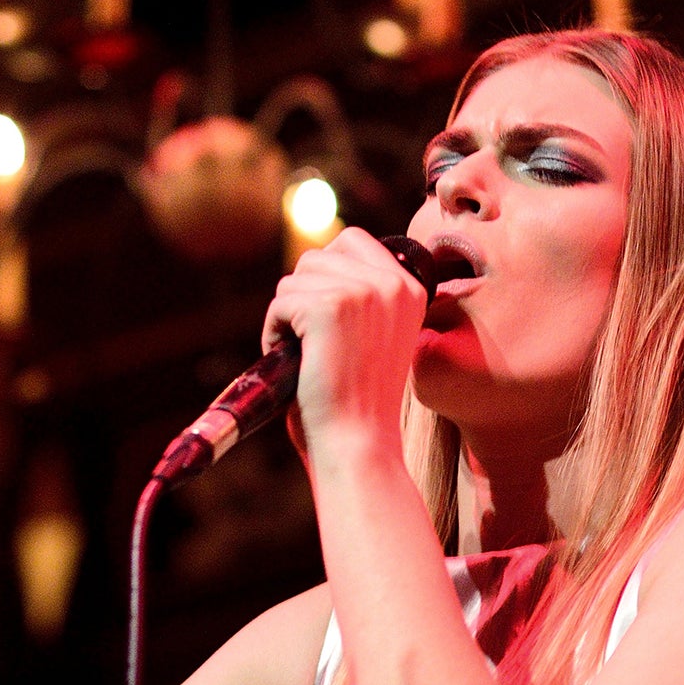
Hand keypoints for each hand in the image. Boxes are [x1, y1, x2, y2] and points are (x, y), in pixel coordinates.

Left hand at [262, 227, 426, 453]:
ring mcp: (363, 291)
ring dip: (287, 318)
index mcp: (410, 287)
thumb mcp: (374, 335)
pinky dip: (273, 334)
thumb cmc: (358, 403)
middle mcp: (392, 282)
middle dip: (301, 298)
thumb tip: (315, 264)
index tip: (323, 323)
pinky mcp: (329, 306)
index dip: (324, 276)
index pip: (351, 241)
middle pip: (316, 257)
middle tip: (311, 345)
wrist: (358, 443)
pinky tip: (295, 364)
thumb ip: (359, 297)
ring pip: (294, 279)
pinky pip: (280, 303)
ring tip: (306, 358)